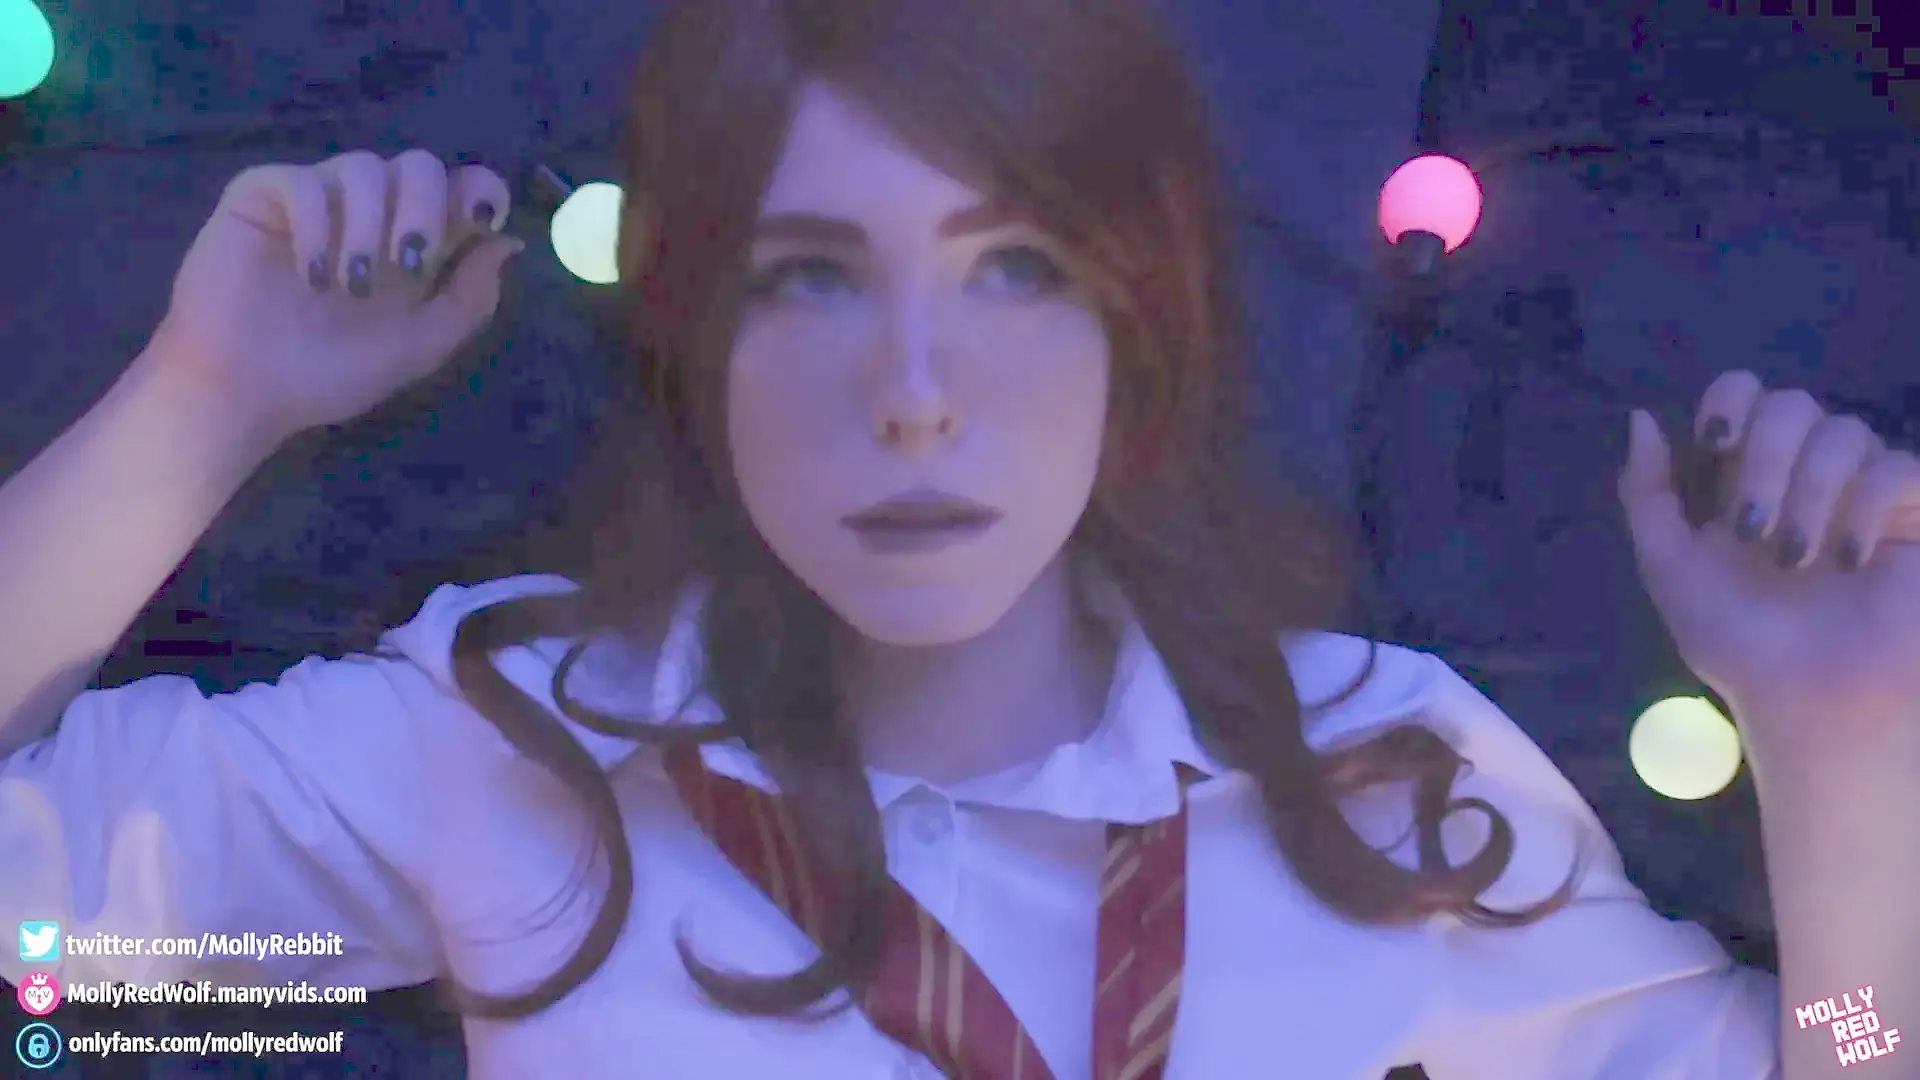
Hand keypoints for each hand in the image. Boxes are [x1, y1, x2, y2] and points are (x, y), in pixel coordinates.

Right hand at [146, 150, 521, 441]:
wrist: (248, 394)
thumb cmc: (330, 374)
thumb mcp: (419, 347)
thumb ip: (468, 301)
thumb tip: (510, 244)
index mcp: (413, 244)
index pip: (460, 189)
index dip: (481, 190)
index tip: (484, 222)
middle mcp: (370, 214)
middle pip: (419, 165)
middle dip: (425, 207)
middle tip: (409, 263)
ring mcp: (316, 200)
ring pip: (364, 167)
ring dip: (368, 226)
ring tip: (351, 286)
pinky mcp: (260, 196)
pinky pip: (301, 180)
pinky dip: (315, 225)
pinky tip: (311, 275)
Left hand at [1619, 371, 1919, 765]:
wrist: (1809, 698)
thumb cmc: (1738, 642)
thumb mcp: (1669, 569)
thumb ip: (1647, 494)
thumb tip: (1641, 416)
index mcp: (1741, 477)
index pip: (1742, 393)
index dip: (1729, 400)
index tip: (1715, 445)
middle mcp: (1801, 472)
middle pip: (1790, 403)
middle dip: (1764, 461)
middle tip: (1753, 530)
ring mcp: (1861, 487)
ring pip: (1843, 430)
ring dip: (1810, 491)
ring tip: (1797, 560)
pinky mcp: (1911, 511)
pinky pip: (1895, 467)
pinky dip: (1864, 508)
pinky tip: (1849, 560)